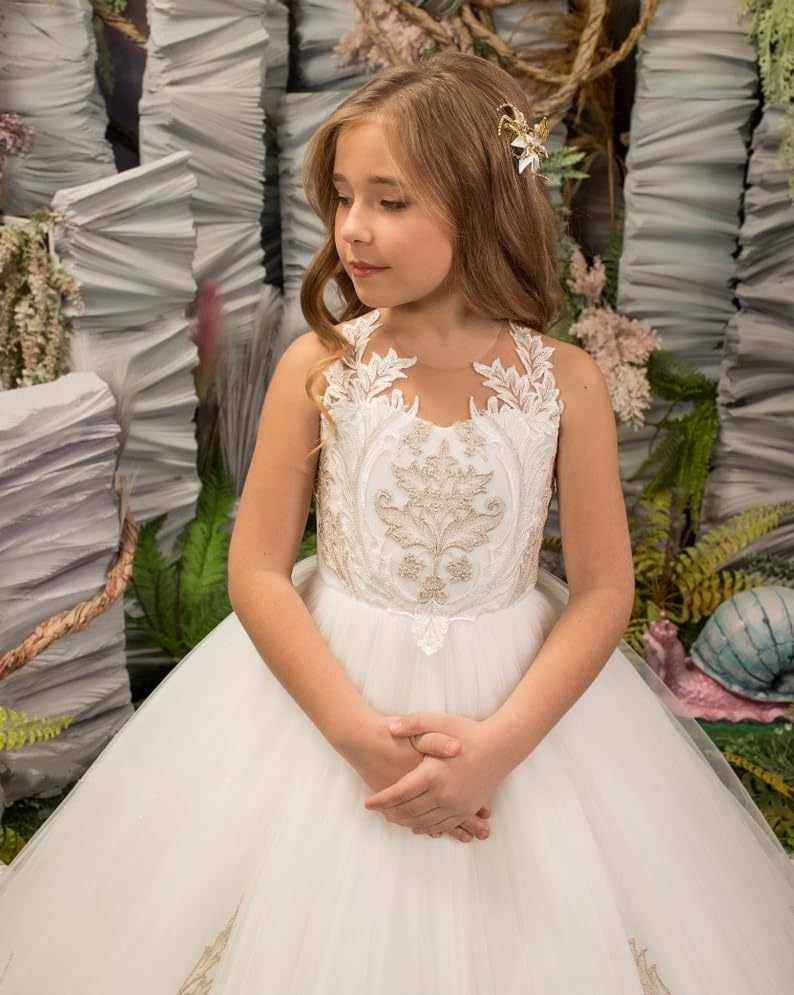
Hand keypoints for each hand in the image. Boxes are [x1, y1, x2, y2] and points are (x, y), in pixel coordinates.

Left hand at [365, 712, 509, 836]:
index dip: (381, 800)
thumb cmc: (468, 731)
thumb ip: (413, 724)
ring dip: (405, 822)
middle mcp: (444, 793)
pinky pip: (442, 825)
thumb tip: (389, 729)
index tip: (367, 803)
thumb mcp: (439, 721)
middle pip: (409, 811)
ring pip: (424, 821)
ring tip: (392, 818)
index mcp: (433, 773)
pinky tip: (416, 825)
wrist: (501, 747)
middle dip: (390, 813)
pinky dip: (426, 827)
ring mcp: (457, 804)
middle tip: (377, 811)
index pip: (399, 793)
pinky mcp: (466, 809)